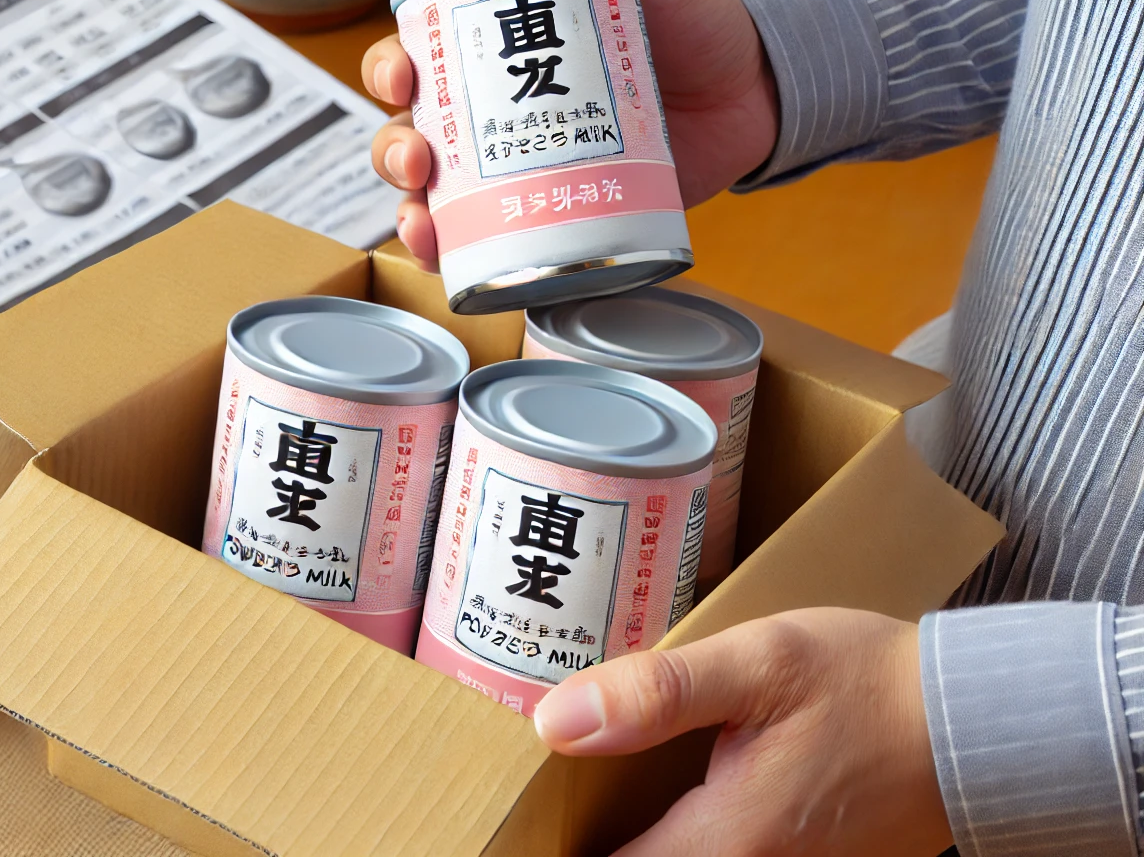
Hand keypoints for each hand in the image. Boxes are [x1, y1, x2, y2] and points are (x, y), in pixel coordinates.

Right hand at [362, 0, 777, 269]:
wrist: (752, 88)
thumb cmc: (689, 18)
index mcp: (496, 50)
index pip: (419, 56)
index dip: (391, 68)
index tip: (404, 77)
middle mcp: (495, 112)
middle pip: (412, 134)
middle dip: (395, 151)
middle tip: (419, 161)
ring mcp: (521, 170)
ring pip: (437, 198)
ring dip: (412, 214)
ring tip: (425, 223)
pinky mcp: (555, 214)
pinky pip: (492, 245)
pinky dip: (459, 258)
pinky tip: (450, 260)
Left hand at [534, 608, 950, 855]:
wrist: (978, 718)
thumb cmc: (868, 684)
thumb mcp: (759, 664)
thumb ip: (657, 694)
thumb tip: (557, 722)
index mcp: (727, 838)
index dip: (555, 841)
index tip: (524, 807)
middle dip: (598, 837)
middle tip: (554, 789)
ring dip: (646, 834)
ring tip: (603, 781)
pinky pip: (724, 854)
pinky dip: (688, 832)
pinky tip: (670, 782)